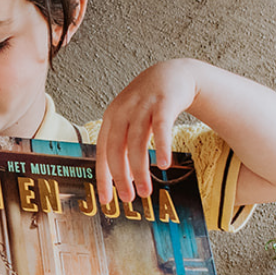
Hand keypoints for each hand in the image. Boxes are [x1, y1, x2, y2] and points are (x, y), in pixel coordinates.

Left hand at [95, 59, 195, 204]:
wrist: (173, 74)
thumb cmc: (149, 104)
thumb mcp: (131, 121)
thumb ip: (125, 145)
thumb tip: (123, 178)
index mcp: (111, 118)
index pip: (102, 152)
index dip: (103, 177)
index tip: (107, 200)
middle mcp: (123, 111)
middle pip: (117, 149)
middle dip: (121, 177)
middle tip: (128, 198)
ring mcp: (143, 105)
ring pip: (137, 142)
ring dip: (140, 170)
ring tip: (146, 191)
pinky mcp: (164, 102)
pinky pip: (161, 128)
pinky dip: (161, 147)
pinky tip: (162, 165)